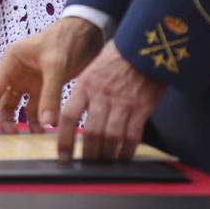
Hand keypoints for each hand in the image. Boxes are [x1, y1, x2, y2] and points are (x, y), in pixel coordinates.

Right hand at [0, 15, 104, 136]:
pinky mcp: (43, 87)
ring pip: (14, 106)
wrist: (87, 31)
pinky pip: (34, 109)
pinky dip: (36, 121)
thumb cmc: (67, 39)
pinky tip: (43, 132)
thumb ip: (51, 94)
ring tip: (22, 139)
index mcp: (12, 61)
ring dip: (16, 122)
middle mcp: (16, 72)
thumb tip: (47, 123)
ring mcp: (29, 80)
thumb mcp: (57, 65)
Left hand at [56, 40, 167, 161]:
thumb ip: (84, 93)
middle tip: (86, 164)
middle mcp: (101, 95)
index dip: (64, 140)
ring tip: (104, 162)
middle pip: (90, 133)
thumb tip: (73, 119)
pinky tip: (123, 156)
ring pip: (110, 138)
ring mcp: (123, 102)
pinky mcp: (142, 107)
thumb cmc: (117, 58)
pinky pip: (132, 136)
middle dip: (88, 154)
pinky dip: (127, 151)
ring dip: (107, 155)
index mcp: (85, 84)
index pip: (68, 117)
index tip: (63, 155)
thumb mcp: (93, 69)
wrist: (145, 45)